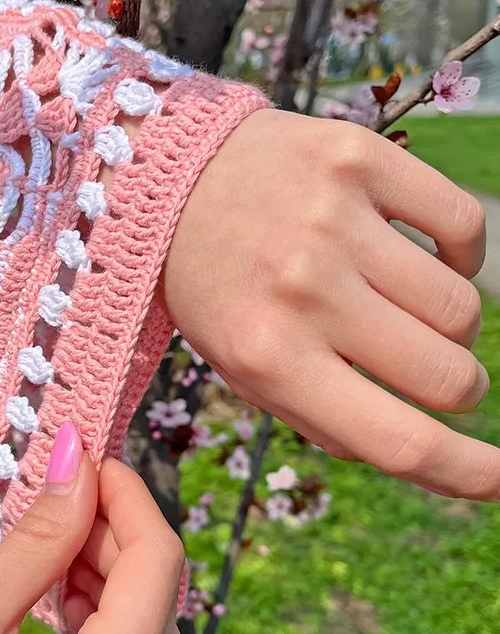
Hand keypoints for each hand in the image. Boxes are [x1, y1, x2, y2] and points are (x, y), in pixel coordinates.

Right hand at [0, 424, 182, 633]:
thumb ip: (36, 541)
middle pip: (154, 595)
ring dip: (104, 569)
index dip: (129, 496)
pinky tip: (57, 588)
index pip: (158, 564)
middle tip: (61, 490)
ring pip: (142, 627)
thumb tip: (75, 464)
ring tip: (53, 537)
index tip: (88, 456)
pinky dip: (96, 613)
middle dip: (112, 530)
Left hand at [164, 108, 496, 499]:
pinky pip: (465, 223)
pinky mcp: (359, 160)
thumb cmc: (212, 289)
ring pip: (462, 307)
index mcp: (268, 360)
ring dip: (447, 324)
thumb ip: (321, 417)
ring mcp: (334, 221)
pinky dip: (459, 253)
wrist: (168, 185)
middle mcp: (304, 292)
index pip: (396, 440)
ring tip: (398, 305)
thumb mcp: (241, 369)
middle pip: (449, 377)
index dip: (465, 473)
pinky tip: (421, 255)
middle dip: (453, 387)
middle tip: (420, 365)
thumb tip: (416, 455)